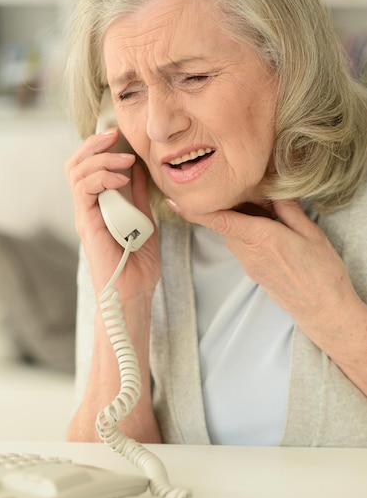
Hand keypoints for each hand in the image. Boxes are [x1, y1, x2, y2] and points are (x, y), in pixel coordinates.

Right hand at [65, 129, 159, 298]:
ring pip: (77, 173)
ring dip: (101, 159)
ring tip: (125, 159)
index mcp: (98, 205)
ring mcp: (85, 214)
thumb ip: (138, 197)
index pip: (87, 167)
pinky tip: (121, 178)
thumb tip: (139, 170)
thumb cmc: (138, 263)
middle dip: (94, 144)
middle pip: (76, 164)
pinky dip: (101, 178)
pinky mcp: (86, 223)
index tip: (119, 136)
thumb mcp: (144, 221)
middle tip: (115, 135)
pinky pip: (84, 190)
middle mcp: (87, 207)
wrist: (133, 291)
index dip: (98, 147)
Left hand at [166, 198, 355, 328]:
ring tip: (263, 206)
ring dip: (240, 218)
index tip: (174, 201)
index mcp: (262, 237)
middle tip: (241, 188)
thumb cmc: (322, 272)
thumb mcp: (311, 233)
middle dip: (227, 204)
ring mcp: (249, 263)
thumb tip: (274, 188)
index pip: (220, 221)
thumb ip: (289, 209)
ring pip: (233, 233)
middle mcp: (249, 251)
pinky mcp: (252, 270)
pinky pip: (242, 244)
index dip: (195, 211)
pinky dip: (248, 231)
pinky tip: (268, 227)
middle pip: (225, 222)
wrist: (323, 309)